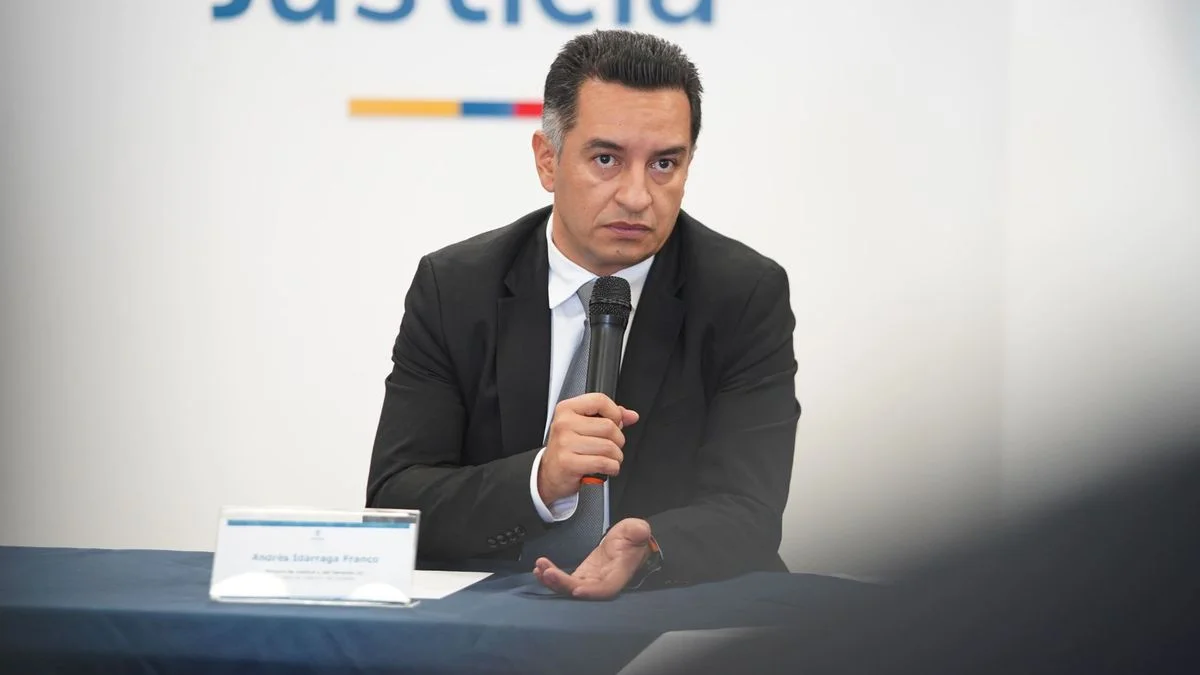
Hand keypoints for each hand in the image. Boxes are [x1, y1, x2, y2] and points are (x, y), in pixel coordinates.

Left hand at [533, 518, 652, 599]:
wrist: (628, 542)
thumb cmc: (633, 537)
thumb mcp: (637, 529)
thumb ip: (638, 531)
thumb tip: (641, 531)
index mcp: (619, 573)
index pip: (605, 589)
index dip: (591, 591)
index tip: (575, 588)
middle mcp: (603, 582)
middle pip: (582, 591)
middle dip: (563, 584)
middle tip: (547, 571)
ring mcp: (591, 581)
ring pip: (570, 588)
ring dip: (553, 581)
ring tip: (540, 569)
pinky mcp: (583, 576)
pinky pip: (566, 581)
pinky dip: (552, 577)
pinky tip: (540, 570)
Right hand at [538, 393, 638, 504]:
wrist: (549, 473)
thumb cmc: (568, 448)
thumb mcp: (583, 426)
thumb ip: (608, 417)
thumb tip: (631, 415)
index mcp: (567, 409)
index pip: (599, 400)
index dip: (615, 413)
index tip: (615, 423)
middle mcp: (564, 423)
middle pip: (609, 426)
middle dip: (618, 440)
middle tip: (611, 446)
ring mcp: (565, 443)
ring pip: (609, 446)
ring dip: (616, 457)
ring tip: (608, 458)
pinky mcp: (569, 463)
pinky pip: (603, 463)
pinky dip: (612, 467)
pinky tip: (607, 467)